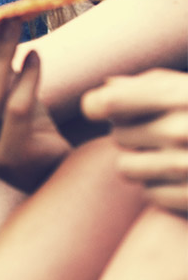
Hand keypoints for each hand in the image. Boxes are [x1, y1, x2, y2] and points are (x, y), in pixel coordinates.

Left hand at [82, 70, 187, 205]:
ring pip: (126, 168)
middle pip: (118, 135)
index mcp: (181, 97)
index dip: (99, 105)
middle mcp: (182, 131)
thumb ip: (151, 84)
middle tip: (161, 133)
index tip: (105, 109)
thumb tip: (106, 86)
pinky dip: (163, 187)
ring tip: (171, 155)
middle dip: (133, 134)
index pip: (108, 102)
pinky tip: (184, 177)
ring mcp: (186, 168)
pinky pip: (150, 194)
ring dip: (143, 164)